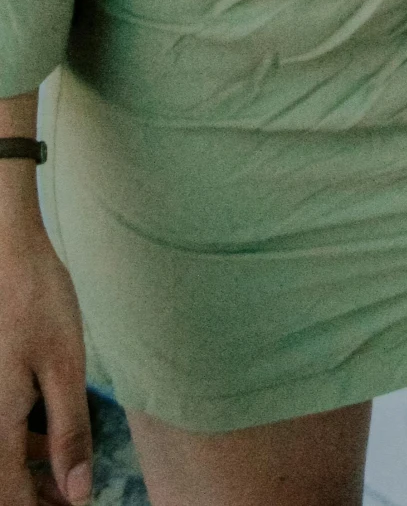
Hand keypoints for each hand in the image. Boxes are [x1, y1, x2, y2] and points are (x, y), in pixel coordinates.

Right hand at [0, 230, 91, 505]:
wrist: (4, 248)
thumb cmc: (36, 299)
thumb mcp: (65, 365)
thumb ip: (70, 432)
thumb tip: (77, 493)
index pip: (12, 500)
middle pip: (2, 484)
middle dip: (34, 496)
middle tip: (72, 495)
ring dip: (26, 473)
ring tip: (64, 472)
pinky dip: (17, 443)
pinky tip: (43, 433)